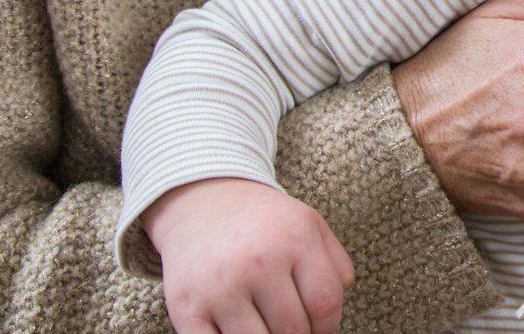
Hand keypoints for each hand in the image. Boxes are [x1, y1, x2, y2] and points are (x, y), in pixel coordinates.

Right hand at [143, 177, 353, 333]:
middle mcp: (258, 262)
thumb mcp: (308, 224)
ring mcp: (220, 287)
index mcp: (294, 239)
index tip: (318, 326)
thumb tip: (337, 304)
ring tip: (264, 323)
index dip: (327, 325)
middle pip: (293, 330)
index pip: (325, 304)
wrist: (200, 203)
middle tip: (289, 324)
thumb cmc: (262, 222)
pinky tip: (236, 329)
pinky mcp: (186, 308)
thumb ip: (336, 263)